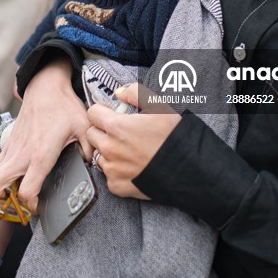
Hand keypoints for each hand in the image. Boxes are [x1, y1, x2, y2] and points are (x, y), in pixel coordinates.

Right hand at [0, 58, 89, 213]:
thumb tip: (92, 165)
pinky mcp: (9, 141)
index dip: (31, 205)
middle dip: (2, 200)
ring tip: (14, 192)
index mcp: (40, 155)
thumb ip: (90, 149)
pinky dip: (1, 173)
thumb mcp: (84, 127)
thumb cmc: (64, 106)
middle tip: (18, 204)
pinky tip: (17, 173)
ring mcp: (13, 147)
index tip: (40, 205)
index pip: (27, 191)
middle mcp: (22, 154)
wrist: (45, 86)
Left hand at [86, 84, 179, 198]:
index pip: (92, 113)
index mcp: (116, 127)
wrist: (186, 170)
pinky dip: (116, 170)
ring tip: (127, 150)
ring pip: (98, 155)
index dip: (102, 112)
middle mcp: (109, 148)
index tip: (110, 114)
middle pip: (92, 134)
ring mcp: (111, 168)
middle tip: (120, 133)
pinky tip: (131, 166)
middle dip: (102, 131)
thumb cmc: (173, 138)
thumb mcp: (159, 107)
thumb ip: (135, 93)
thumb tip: (119, 93)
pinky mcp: (116, 185)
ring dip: (108, 151)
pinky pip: (108, 174)